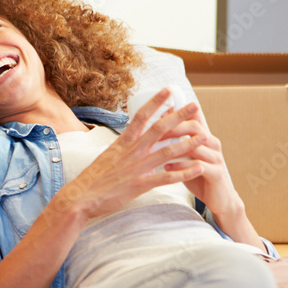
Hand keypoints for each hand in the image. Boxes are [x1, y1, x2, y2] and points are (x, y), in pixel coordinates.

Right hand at [55, 88, 206, 220]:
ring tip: (205, 136)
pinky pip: (167, 177)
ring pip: (168, 151)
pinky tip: (198, 168)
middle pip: (160, 129)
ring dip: (189, 143)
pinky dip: (184, 172)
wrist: (81, 197)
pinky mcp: (141, 184)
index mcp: (123, 142)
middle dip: (179, 116)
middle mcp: (132, 151)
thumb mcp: (107, 155)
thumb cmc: (93, 177)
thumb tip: (131, 136)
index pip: (142, 116)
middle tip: (195, 106)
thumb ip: (122, 146)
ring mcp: (137, 167)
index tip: (169, 91)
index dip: (157, 102)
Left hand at [159, 101, 245, 221]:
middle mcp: (212, 144)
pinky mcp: (216, 174)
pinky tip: (167, 167)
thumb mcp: (187, 155)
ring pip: (196, 146)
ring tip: (156, 149)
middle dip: (173, 127)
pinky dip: (181, 166)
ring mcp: (216, 158)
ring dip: (174, 147)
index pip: (193, 117)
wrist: (219, 198)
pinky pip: (198, 166)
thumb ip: (177, 141)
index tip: (157, 112)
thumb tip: (157, 127)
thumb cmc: (198, 174)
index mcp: (205, 137)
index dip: (177, 112)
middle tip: (153, 131)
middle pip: (194, 127)